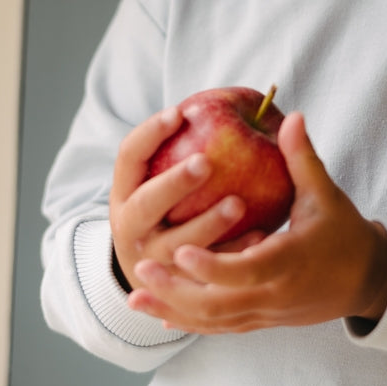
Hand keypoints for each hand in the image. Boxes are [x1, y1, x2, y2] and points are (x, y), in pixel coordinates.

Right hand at [109, 107, 263, 291]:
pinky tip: (261, 236)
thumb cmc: (170, 208)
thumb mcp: (160, 179)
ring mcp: (152, 260)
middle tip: (205, 162)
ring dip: (206, 224)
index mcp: (125, 192)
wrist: (154, 274)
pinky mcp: (178, 286)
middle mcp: (131, 227)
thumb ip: (184, 147)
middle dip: (173, 183)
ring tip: (239, 203)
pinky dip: (233, 254)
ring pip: (176, 245)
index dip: (150, 133)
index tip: (180, 112)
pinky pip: (206, 273)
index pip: (128, 156)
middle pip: (145, 204)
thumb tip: (233, 99)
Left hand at [126, 112, 386, 333]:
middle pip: (218, 304)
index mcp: (291, 262)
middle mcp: (275, 294)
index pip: (246, 271)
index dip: (211, 267)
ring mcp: (266, 313)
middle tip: (141, 267)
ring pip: (213, 321)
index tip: (180, 251)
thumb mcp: (325, 196)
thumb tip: (290, 116)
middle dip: (177, 290)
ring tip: (135, 294)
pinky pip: (220, 327)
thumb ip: (302, 159)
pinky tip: (160, 313)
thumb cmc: (343, 232)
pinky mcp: (261, 321)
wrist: (366, 281)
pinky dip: (189, 322)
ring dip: (173, 308)